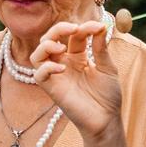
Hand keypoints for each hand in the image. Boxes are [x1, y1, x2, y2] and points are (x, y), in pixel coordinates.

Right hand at [28, 19, 124, 141]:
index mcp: (78, 56)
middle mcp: (64, 63)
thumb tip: (101, 27)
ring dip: (46, 46)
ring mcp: (56, 76)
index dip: (84, 27)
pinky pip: (38, 75)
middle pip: (49, 39)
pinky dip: (46, 68)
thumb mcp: (108, 68)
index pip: (74, 35)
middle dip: (58, 29)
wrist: (107, 119)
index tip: (99, 27)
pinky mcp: (52, 89)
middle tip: (73, 29)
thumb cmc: (108, 95)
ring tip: (61, 48)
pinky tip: (62, 69)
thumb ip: (101, 49)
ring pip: (37, 55)